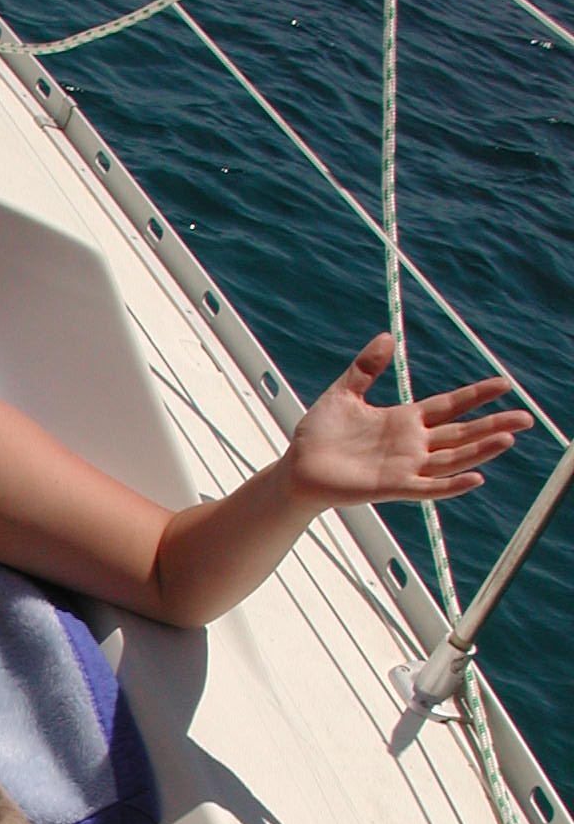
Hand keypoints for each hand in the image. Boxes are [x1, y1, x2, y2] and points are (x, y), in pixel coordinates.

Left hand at [286, 333, 531, 511]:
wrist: (297, 468)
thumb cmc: (318, 435)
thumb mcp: (344, 393)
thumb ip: (367, 368)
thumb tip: (387, 336)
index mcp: (403, 421)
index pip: (450, 406)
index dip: (476, 395)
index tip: (504, 383)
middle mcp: (411, 445)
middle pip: (461, 433)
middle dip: (493, 424)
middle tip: (527, 417)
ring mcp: (404, 467)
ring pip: (452, 459)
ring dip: (480, 450)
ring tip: (509, 438)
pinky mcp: (391, 487)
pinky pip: (428, 487)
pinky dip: (452, 484)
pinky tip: (476, 476)